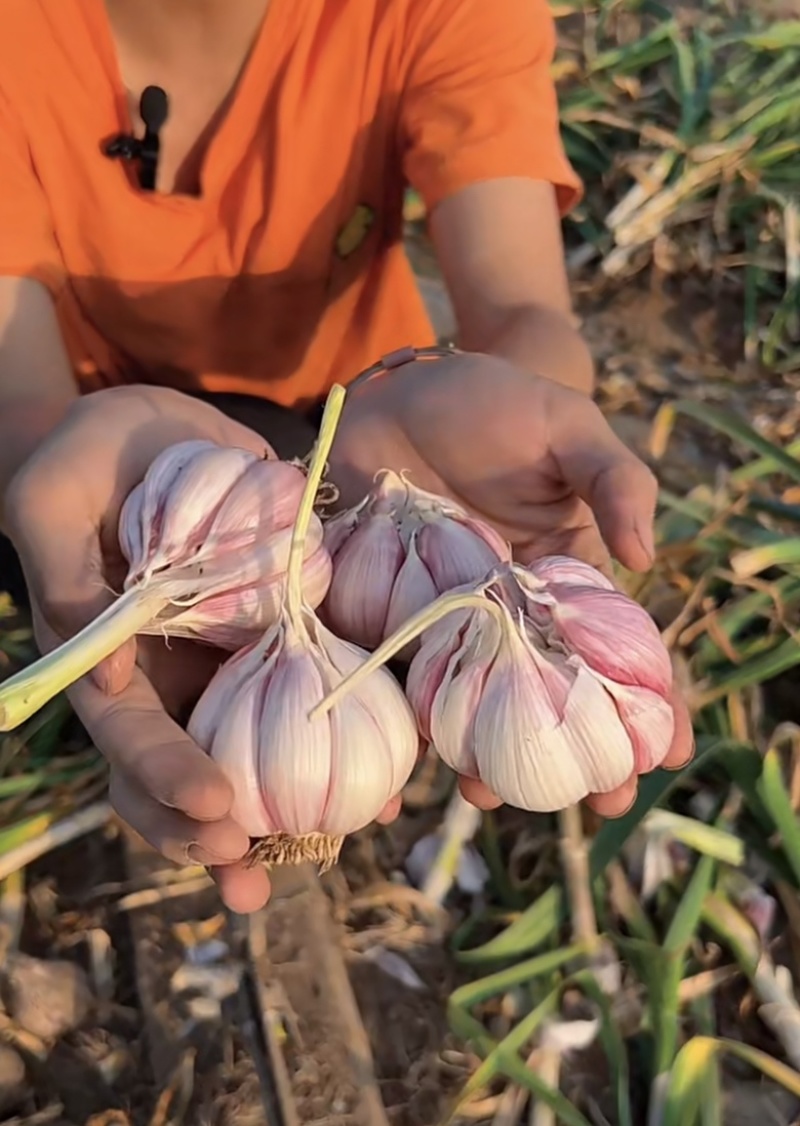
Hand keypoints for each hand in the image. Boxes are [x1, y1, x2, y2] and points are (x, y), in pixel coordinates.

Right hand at [4, 385, 398, 912]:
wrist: (149, 430)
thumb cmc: (82, 460)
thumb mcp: (53, 502)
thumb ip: (65, 580)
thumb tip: (106, 680)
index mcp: (109, 659)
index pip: (129, 738)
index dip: (165, 778)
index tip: (214, 811)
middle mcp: (166, 676)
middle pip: (182, 773)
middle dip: (211, 834)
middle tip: (252, 874)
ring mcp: (222, 660)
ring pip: (247, 753)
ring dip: (280, 814)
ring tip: (329, 850)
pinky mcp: (276, 630)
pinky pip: (304, 694)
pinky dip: (339, 739)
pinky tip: (381, 776)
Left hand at [329, 351, 693, 815]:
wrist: (405, 388)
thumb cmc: (498, 404)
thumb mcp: (569, 430)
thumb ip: (616, 482)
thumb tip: (645, 557)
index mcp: (556, 577)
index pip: (606, 648)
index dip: (641, 702)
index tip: (664, 757)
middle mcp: (499, 610)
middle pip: (536, 693)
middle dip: (564, 752)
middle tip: (592, 805)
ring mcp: (436, 615)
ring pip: (461, 697)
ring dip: (476, 752)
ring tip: (489, 796)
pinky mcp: (373, 605)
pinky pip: (383, 667)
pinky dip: (389, 715)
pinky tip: (400, 759)